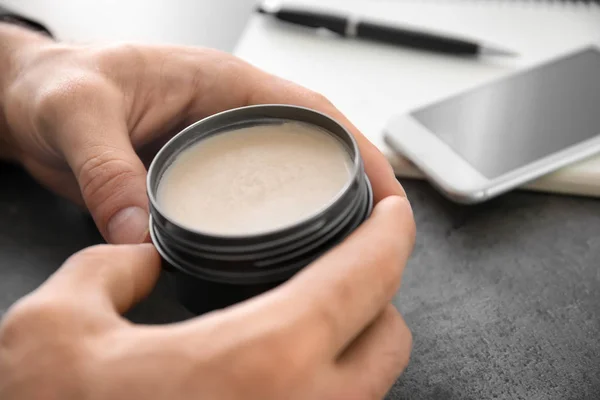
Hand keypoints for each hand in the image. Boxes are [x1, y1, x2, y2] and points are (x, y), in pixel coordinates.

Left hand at [0, 25, 403, 243]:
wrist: (25, 102)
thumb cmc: (54, 86)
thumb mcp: (76, 115)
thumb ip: (107, 169)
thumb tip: (141, 231)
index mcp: (220, 84)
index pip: (310, 111)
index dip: (359, 149)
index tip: (389, 191)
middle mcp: (229, 115)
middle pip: (314, 148)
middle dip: (356, 184)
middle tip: (380, 234)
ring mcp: (219, 148)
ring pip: (288, 177)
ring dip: (323, 207)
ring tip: (348, 249)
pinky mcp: (202, 176)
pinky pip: (254, 201)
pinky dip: (279, 223)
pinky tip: (287, 253)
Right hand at [0, 195, 413, 399]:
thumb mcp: (57, 325)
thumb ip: (108, 272)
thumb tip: (139, 264)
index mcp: (262, 360)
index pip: (365, 278)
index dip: (390, 235)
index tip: (396, 213)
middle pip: (388, 339)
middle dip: (379, 293)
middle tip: (349, 265)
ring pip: (370, 390)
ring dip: (357, 345)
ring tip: (322, 313)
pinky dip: (327, 386)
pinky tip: (286, 371)